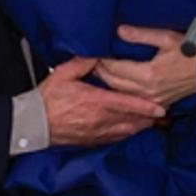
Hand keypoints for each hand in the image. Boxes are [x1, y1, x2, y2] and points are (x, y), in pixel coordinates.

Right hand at [41, 57, 165, 147]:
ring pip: (125, 132)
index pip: (127, 104)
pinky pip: (115, 139)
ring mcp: (96, 132)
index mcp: (95, 101)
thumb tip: (98, 55)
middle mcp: (100, 120)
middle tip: (162, 114)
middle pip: (131, 121)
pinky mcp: (91, 140)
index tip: (161, 109)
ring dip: (140, 127)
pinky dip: (126, 134)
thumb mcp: (63, 74)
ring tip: (151, 123)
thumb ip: (83, 63)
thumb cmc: (46, 99)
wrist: (33, 124)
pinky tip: (131, 130)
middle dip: (148, 119)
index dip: (146, 107)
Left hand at [96, 25, 195, 106]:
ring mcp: (152, 99)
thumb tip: (120, 31)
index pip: (114, 69)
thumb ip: (141, 35)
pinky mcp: (157, 103)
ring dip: (108, 83)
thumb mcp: (166, 38)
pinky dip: (121, 92)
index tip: (94, 51)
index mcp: (149, 74)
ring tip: (100, 70)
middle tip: (92, 60)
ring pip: (120, 94)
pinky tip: (117, 84)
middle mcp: (148, 90)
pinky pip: (132, 100)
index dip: (101, 60)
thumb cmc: (192, 53)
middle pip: (112, 83)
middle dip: (100, 71)